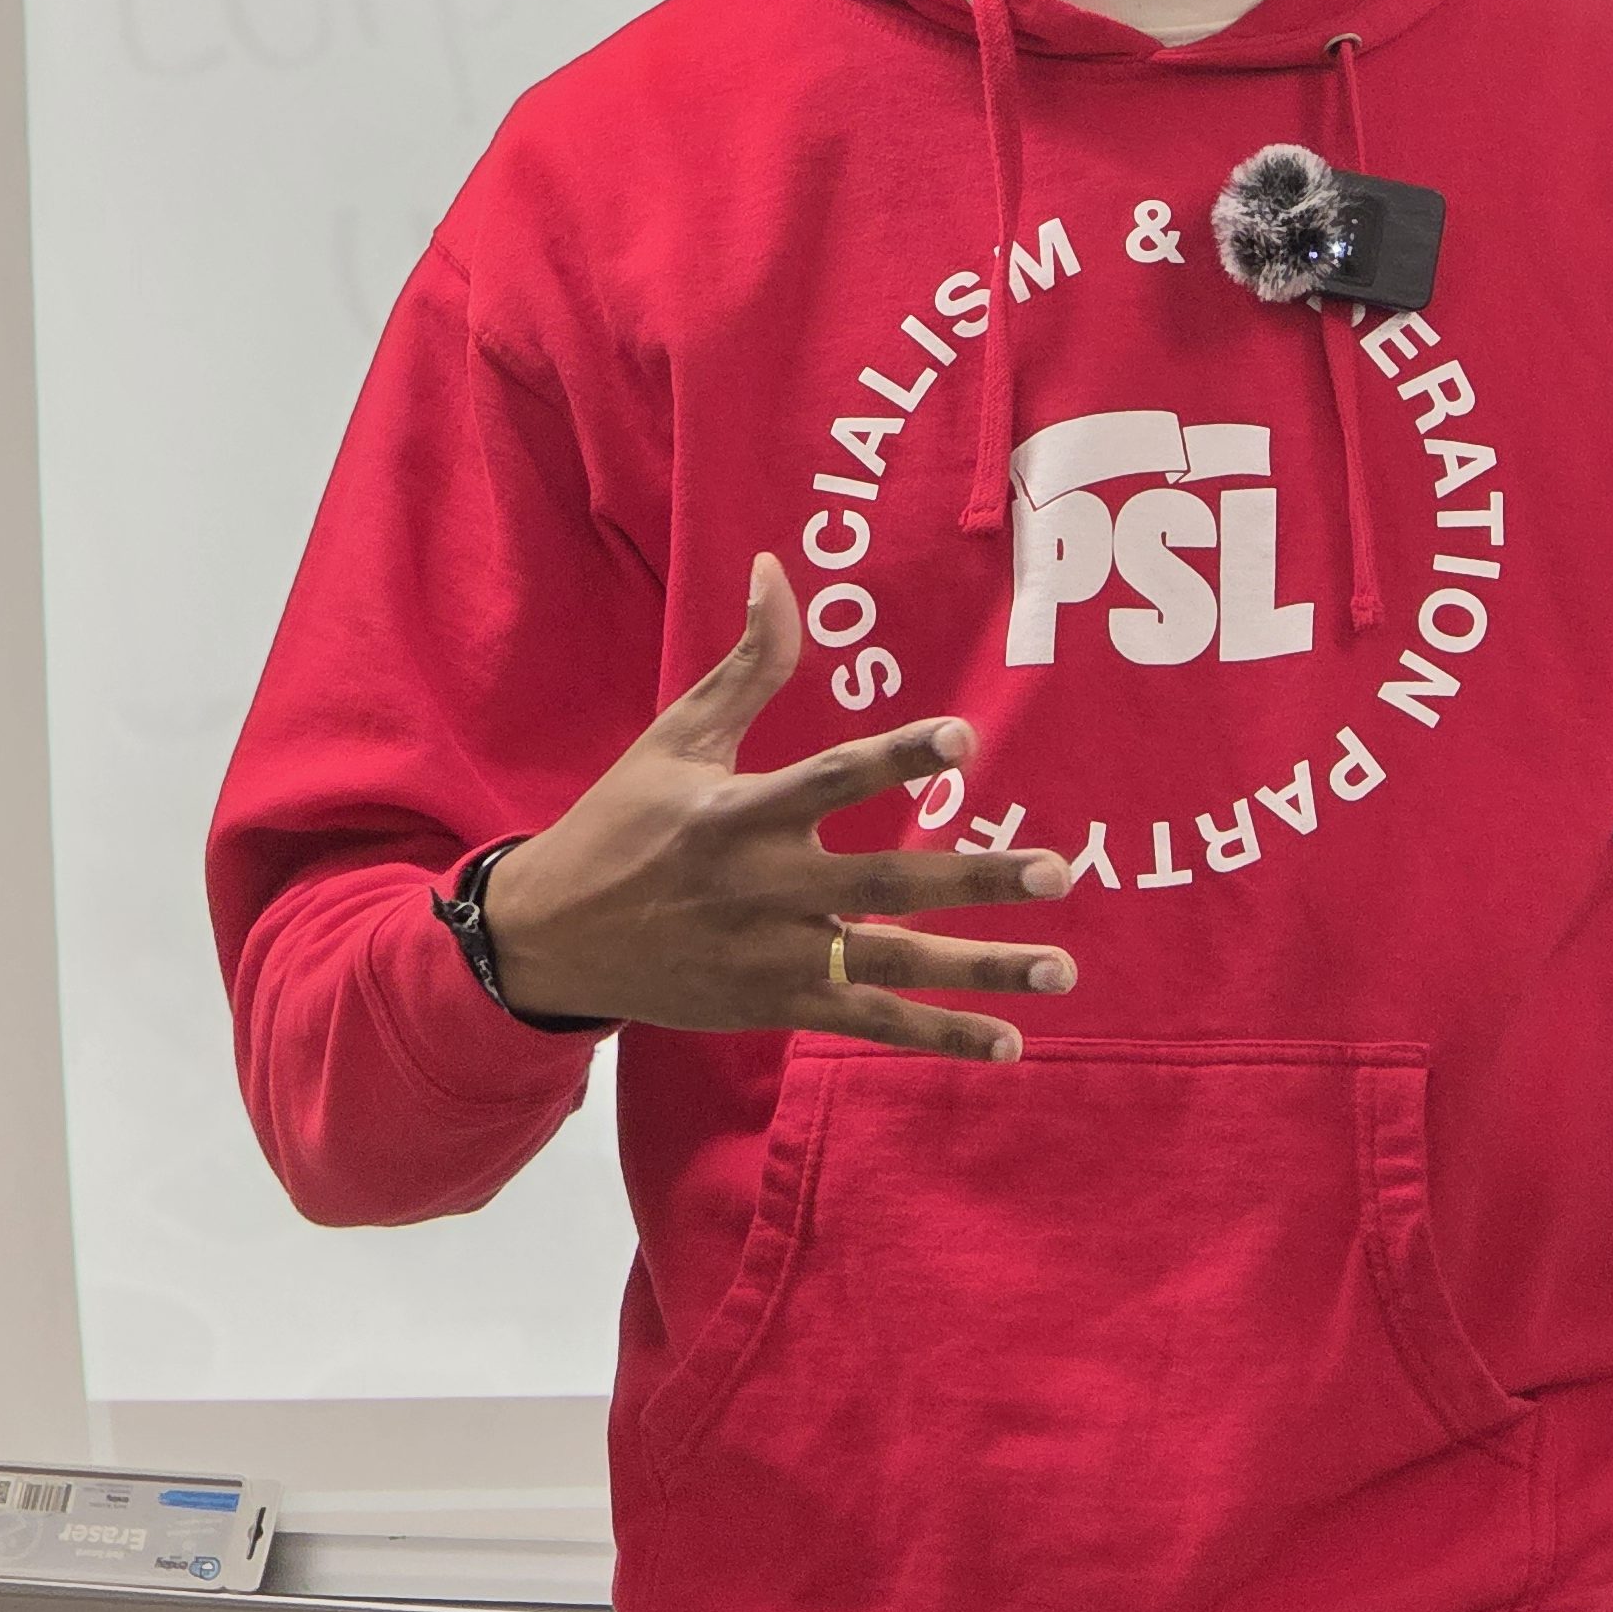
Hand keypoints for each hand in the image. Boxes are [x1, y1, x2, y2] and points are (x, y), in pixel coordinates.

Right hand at [476, 551, 1077, 1059]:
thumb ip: (748, 664)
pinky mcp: (775, 1005)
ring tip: (1061, 968)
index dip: (898, 756)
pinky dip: (938, 1036)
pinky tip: (1010, 1042)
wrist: (550, 940)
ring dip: (980, 970)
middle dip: (974, 879)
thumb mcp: (677, 737)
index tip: (965, 739)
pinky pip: (869, 1022)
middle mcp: (762, 888)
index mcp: (736, 812)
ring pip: (891, 965)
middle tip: (1058, 870)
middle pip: (884, 884)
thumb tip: (776, 568)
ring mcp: (772, 956)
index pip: (832, 778)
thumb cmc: (623, 823)